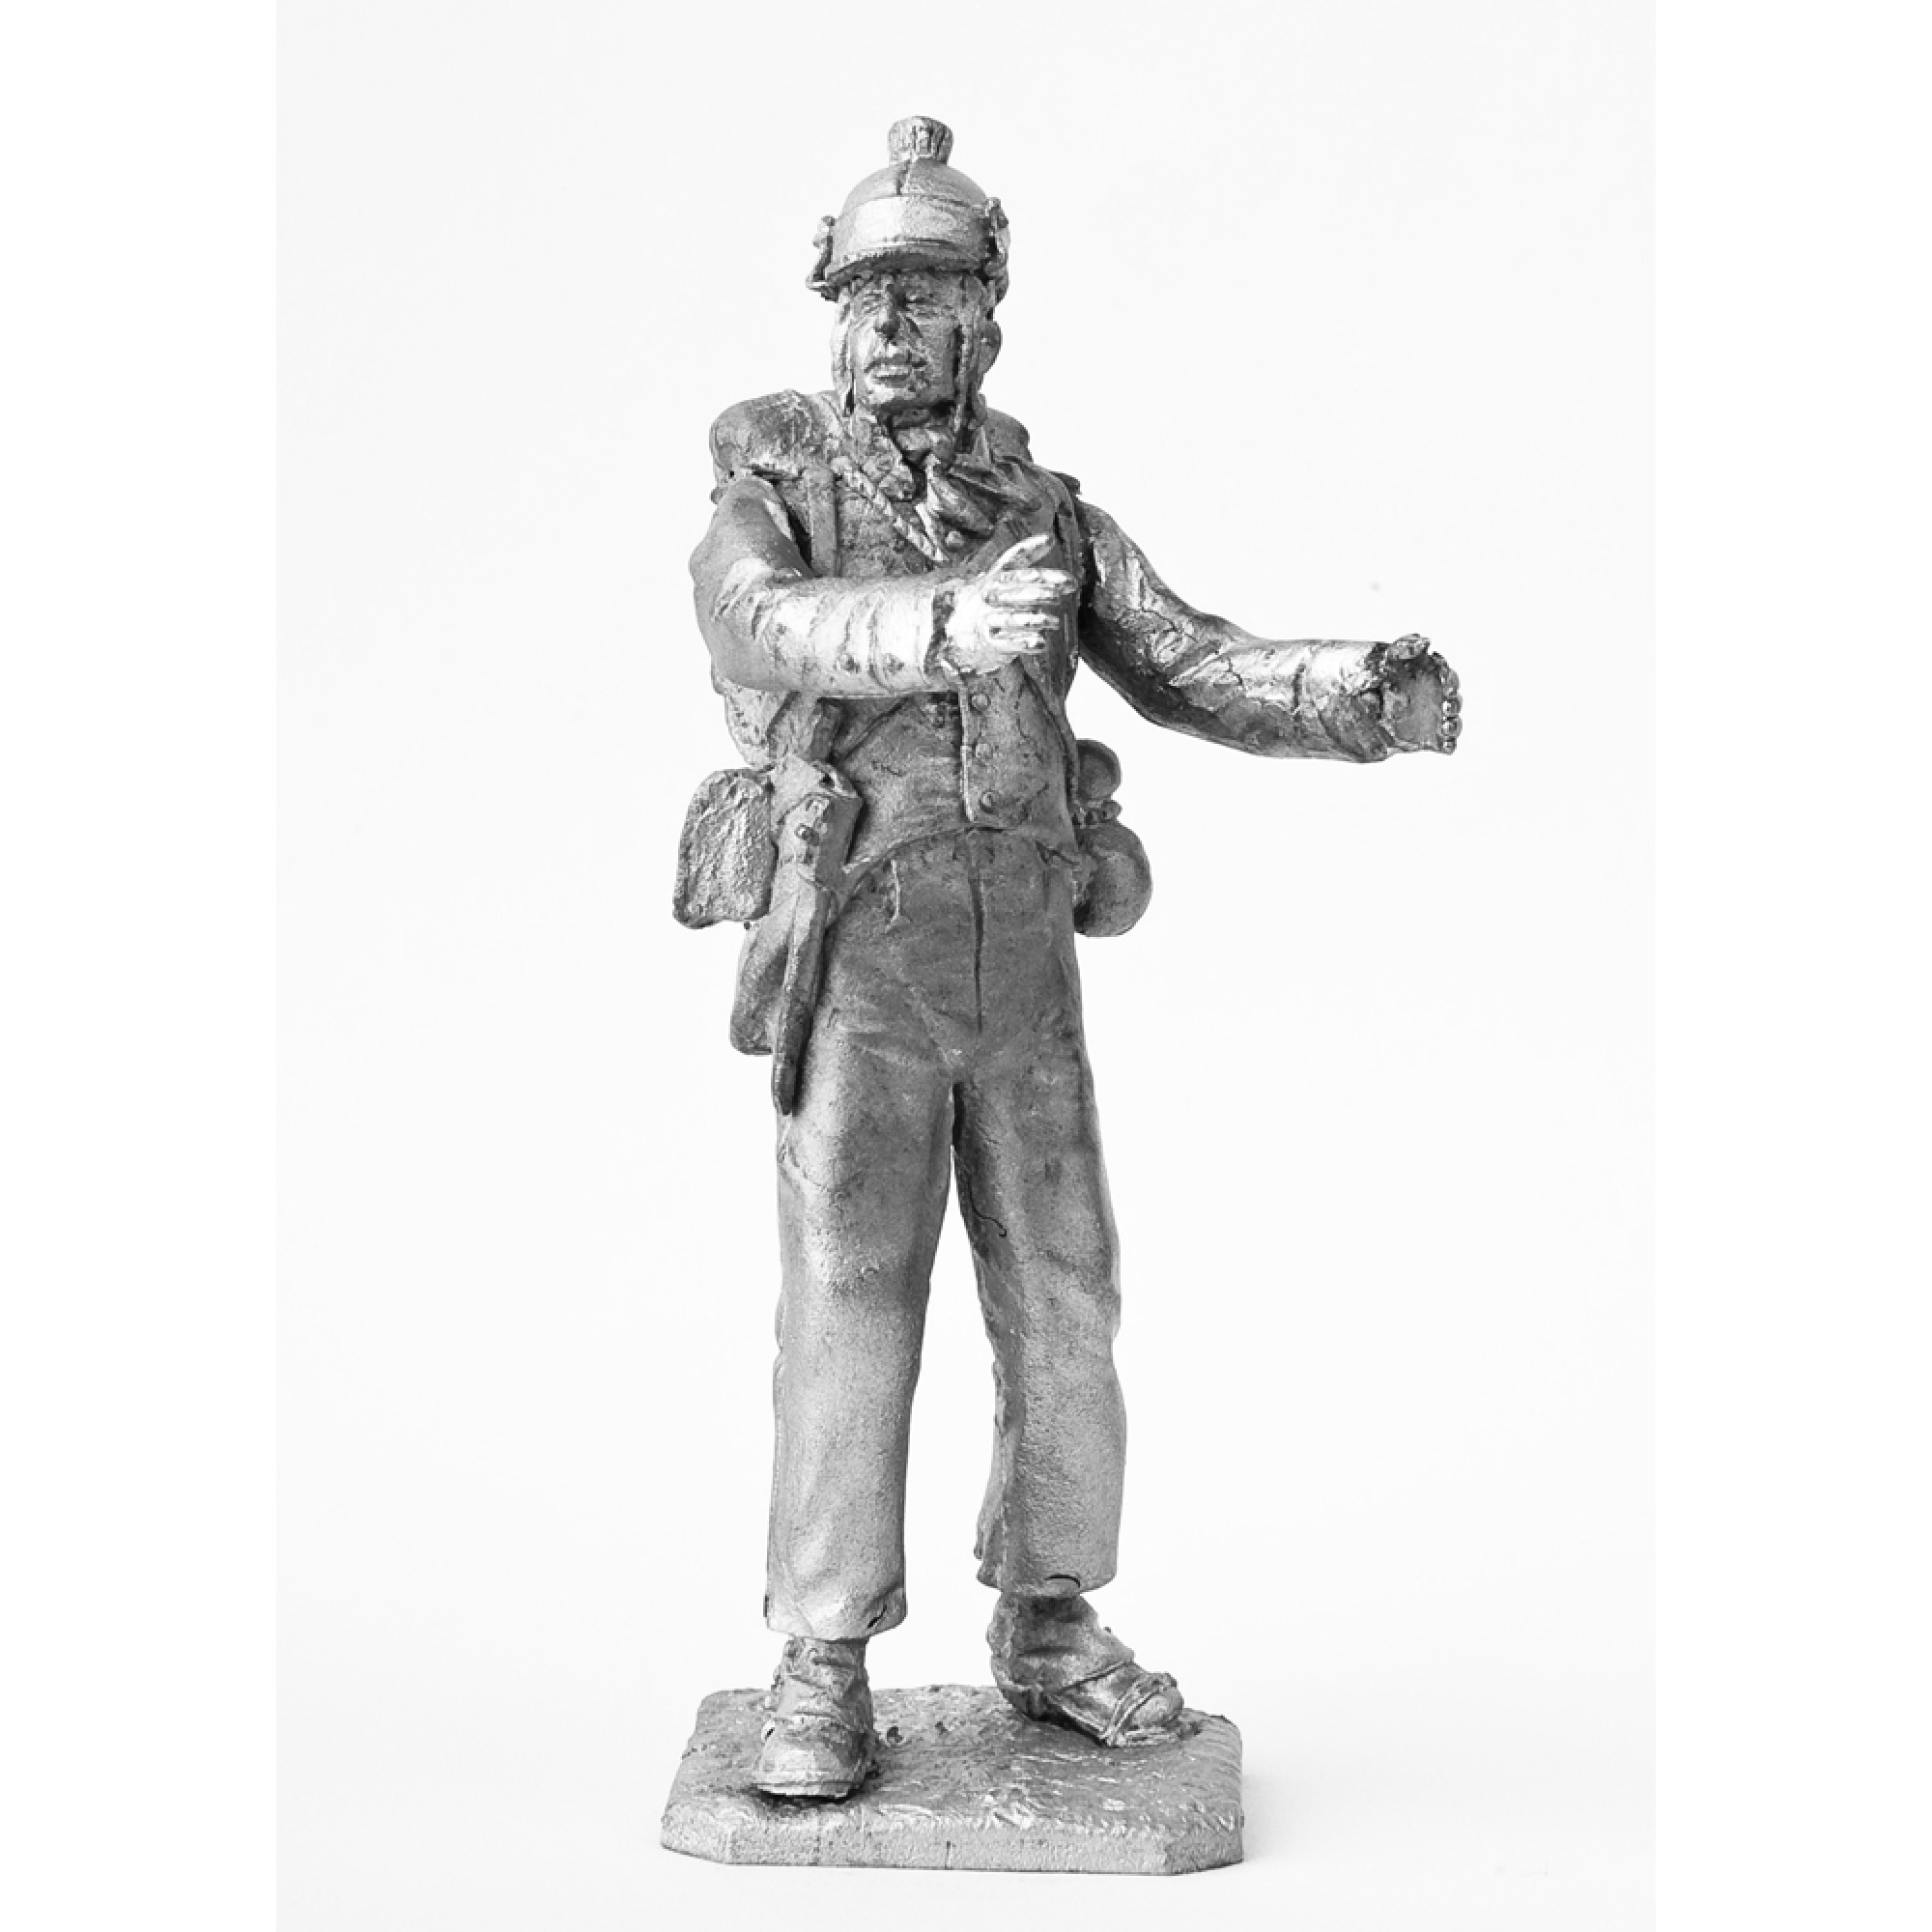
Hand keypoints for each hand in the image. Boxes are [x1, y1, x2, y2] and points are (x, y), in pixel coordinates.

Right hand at [938, 532, 1077, 677]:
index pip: (1018, 566)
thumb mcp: (1003, 573)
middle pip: (1016, 592)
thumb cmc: (992, 598)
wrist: (961, 629)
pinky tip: (1041, 643)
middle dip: (1038, 592)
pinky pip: (1007, 643)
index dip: (1038, 561)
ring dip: (1035, 620)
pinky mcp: (990, 642)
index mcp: (996, 576)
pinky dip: (1025, 643)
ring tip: (1054, 622)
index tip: (1061, 562)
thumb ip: (1026, 556)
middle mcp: (991, 596)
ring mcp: (989, 619)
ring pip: (1012, 618)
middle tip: (1058, 595)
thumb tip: (1051, 537)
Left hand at [1376, 633, 1461, 752]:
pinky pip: (1443, 743)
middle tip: (1448, 700)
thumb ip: (1403, 647)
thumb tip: (1425, 640)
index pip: (1445, 673)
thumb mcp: (1382, 659)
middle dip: (1454, 699)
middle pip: (1453, 697)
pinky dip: (1448, 745)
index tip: (1444, 678)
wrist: (1350, 705)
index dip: (1448, 675)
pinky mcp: (1426, 739)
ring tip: (1447, 725)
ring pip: (1451, 720)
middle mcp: (1433, 696)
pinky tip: (1445, 745)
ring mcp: (1430, 718)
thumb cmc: (1369, 676)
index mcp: (1427, 674)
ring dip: (1453, 723)